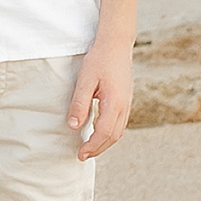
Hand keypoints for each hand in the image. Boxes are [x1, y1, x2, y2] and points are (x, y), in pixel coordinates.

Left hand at [69, 45, 131, 159]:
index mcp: (115, 103)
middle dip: (98, 149)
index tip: (80, 153)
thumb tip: (73, 126)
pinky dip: (109, 133)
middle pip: (113, 137)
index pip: (104, 132)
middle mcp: (124, 106)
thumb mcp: (85, 80)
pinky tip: (98, 132)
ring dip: (104, 142)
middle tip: (82, 155)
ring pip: (118, 132)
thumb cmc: (99, 60)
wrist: (116, 45)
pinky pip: (120, 124)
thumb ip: (80, 103)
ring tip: (89, 147)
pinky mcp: (125, 101)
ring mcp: (127, 104)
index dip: (92, 146)